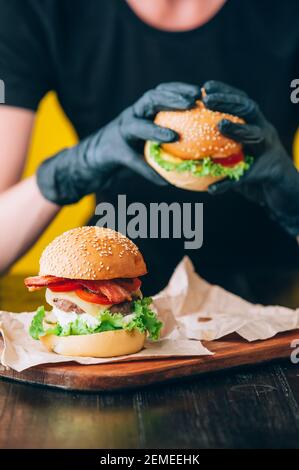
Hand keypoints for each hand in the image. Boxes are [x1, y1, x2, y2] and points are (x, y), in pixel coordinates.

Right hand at [37, 82, 200, 204]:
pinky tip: (163, 181)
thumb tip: (202, 153)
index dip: (179, 88)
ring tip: (175, 136)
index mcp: (142, 111)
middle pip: (150, 99)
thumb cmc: (129, 152)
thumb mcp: (148, 142)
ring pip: (137, 125)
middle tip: (191, 103)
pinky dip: (147, 171)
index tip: (200, 91)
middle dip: (171, 98)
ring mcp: (119, 131)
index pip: (161, 92)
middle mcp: (131, 116)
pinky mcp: (112, 151)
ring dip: (156, 129)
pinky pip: (132, 161)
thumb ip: (169, 141)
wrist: (93, 163)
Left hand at [203, 80, 298, 236]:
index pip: (240, 102)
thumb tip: (183, 154)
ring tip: (221, 125)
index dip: (224, 93)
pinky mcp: (270, 171)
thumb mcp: (234, 158)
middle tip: (207, 99)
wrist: (279, 195)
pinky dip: (228, 183)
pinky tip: (212, 189)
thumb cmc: (252, 174)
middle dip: (229, 102)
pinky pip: (248, 175)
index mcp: (255, 125)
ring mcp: (270, 150)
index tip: (205, 87)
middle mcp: (264, 132)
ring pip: (255, 134)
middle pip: (249, 109)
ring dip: (238, 129)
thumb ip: (216, 152)